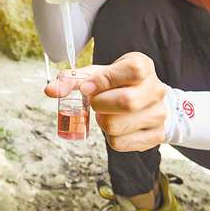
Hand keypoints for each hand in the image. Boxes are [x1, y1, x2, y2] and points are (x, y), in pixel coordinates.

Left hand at [45, 52, 167, 151]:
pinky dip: (108, 137)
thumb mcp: (96, 74)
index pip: (131, 70)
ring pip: (117, 126)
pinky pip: (119, 143)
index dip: (104, 81)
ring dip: (102, 122)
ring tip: (106, 113)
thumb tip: (51, 90)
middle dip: (100, 104)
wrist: (144, 100)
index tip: (86, 88)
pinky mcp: (155, 136)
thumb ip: (72, 80)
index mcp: (142, 66)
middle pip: (127, 102)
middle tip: (95, 103)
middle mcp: (156, 89)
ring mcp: (158, 114)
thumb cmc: (116, 84)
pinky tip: (115, 125)